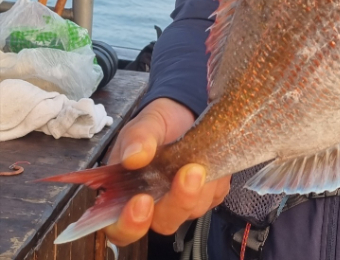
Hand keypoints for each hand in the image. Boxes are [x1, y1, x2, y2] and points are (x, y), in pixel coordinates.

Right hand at [104, 98, 230, 246]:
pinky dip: (215, 178)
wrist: (185, 113)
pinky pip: (215, 195)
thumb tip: (134, 157)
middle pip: (164, 222)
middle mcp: (154, 205)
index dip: (130, 224)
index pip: (121, 228)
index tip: (142, 201)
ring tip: (200, 158)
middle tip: (188, 172)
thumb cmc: (158, 124)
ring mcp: (182, 202)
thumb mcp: (144, 124)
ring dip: (201, 185)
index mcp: (126, 194)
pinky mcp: (206, 195)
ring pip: (194, 209)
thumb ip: (137, 138)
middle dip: (179, 200)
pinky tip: (209, 158)